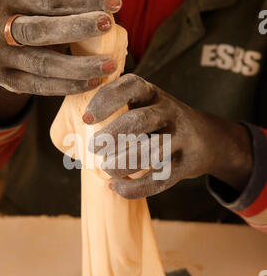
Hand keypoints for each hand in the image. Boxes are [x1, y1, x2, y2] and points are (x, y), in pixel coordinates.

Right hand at [0, 0, 121, 95]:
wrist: (15, 50)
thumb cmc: (46, 17)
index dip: (83, 0)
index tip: (116, 4)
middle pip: (39, 30)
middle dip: (77, 28)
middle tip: (109, 26)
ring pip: (42, 64)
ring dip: (79, 67)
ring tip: (110, 65)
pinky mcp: (4, 79)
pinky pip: (40, 86)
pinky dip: (69, 85)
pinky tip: (94, 82)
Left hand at [83, 74, 252, 198]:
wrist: (206, 139)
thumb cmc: (160, 122)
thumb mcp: (145, 106)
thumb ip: (117, 111)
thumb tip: (68, 134)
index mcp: (152, 93)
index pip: (130, 87)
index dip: (106, 100)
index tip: (86, 119)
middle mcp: (169, 111)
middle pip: (140, 121)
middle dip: (113, 135)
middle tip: (93, 148)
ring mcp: (181, 138)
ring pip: (151, 152)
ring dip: (123, 163)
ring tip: (107, 169)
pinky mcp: (186, 164)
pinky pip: (160, 179)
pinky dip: (135, 188)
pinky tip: (117, 188)